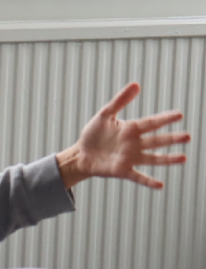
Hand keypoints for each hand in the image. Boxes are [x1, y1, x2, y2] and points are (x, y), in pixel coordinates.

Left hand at [56, 83, 189, 189]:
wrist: (80, 154)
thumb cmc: (93, 134)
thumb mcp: (105, 115)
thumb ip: (120, 101)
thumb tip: (136, 84)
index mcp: (131, 129)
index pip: (151, 123)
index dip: (164, 119)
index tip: (179, 115)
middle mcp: (134, 144)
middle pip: (156, 141)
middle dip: (171, 139)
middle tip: (187, 136)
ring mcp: (130, 158)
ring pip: (152, 159)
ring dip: (167, 159)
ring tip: (183, 158)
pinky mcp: (122, 171)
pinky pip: (138, 176)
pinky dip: (148, 181)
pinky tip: (160, 185)